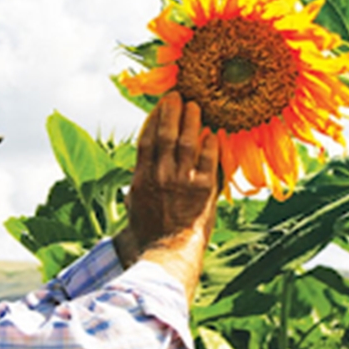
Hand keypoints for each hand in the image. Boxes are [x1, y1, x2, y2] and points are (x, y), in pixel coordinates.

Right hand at [114, 92, 218, 298]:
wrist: (166, 252)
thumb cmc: (148, 236)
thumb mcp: (134, 210)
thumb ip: (136, 192)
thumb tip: (134, 186)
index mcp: (141, 178)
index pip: (146, 140)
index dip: (153, 120)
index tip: (158, 105)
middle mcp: (161, 175)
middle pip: (165, 135)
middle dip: (171, 112)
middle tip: (177, 95)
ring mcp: (182, 180)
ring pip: (186, 142)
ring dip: (191, 121)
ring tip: (196, 106)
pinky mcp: (203, 189)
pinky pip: (208, 159)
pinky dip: (210, 144)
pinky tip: (214, 133)